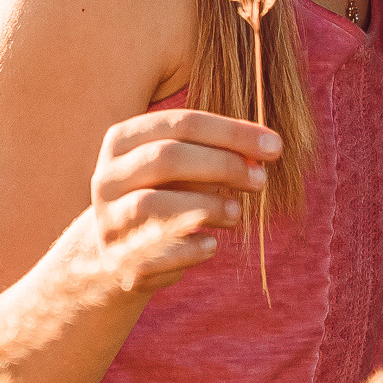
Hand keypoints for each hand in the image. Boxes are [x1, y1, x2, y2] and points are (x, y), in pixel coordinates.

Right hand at [86, 108, 279, 291]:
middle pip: (166, 157)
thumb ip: (219, 152)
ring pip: (153, 203)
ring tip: (236, 214)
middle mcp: (107, 177)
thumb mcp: (186, 166)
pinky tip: (211, 244)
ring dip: (207, 206)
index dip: (232, 132)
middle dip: (223, 165)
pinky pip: (156, 252)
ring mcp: (108, 219)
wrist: (119, 254)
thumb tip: (266, 149)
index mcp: (123, 140)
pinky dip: (191, 247)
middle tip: (261, 180)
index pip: (182, 123)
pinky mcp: (118, 260)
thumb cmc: (166, 195)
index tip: (274, 145)